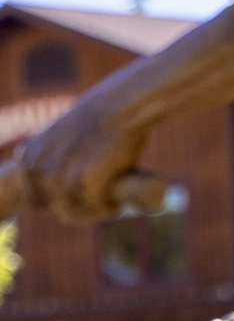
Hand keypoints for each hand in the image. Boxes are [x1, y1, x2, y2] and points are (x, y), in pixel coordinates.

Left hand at [7, 94, 154, 222]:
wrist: (119, 106)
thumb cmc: (98, 118)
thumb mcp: (58, 132)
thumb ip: (45, 151)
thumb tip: (28, 156)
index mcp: (28, 159)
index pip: (37, 200)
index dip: (61, 202)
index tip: (82, 196)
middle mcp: (38, 170)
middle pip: (55, 209)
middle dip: (78, 210)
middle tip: (100, 202)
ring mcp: (60, 178)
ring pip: (74, 214)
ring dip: (92, 213)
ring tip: (110, 204)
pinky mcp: (84, 184)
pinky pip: (95, 208)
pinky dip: (108, 208)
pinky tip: (117, 200)